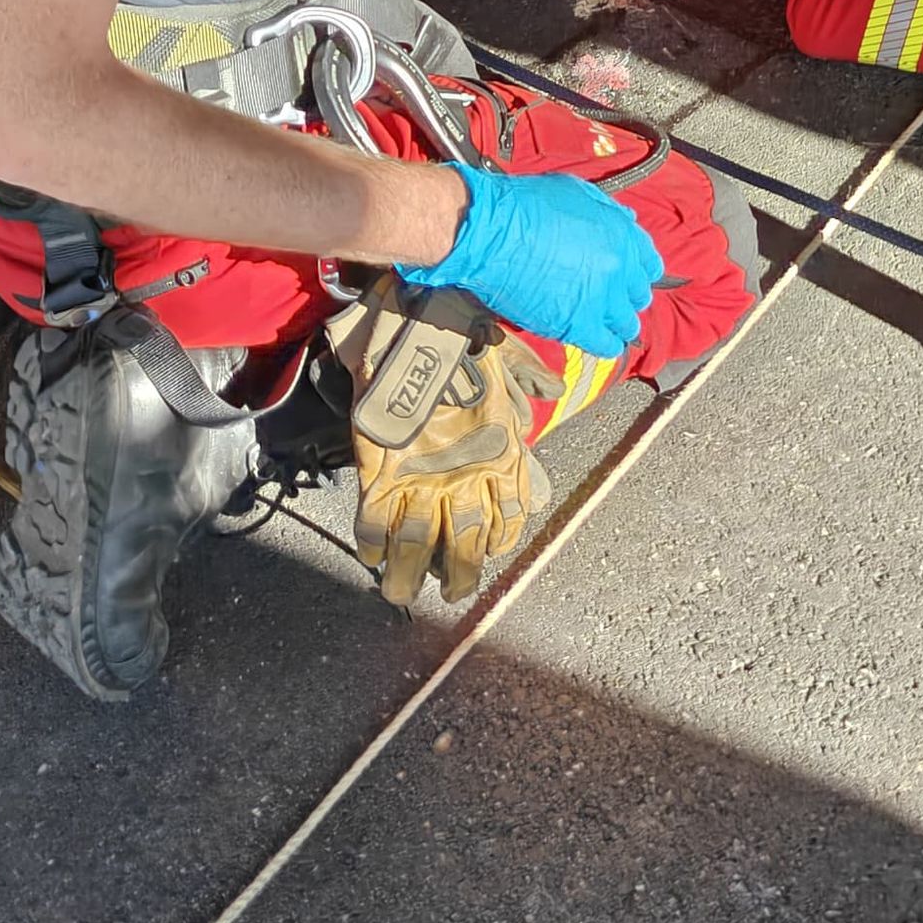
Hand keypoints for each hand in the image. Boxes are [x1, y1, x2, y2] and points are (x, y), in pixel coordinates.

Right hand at [350, 334, 557, 606]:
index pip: (512, 516)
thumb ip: (530, 379)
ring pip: (418, 547)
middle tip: (452, 593)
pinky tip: (370, 557)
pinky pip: (375, 525)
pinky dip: (371, 546)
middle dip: (460, 576)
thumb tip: (552, 390)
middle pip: (467, 545)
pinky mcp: (381, 475)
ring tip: (402, 595)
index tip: (492, 550)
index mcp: (503, 454)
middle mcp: (467, 477)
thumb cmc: (466, 339)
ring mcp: (422, 480)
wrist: (418, 327)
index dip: (502, 540)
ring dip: (408, 577)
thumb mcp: (509, 358)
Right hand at [404, 169, 662, 358]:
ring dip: (614, 323)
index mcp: (623, 235)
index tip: (625, 278)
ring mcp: (601, 299)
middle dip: (623, 297)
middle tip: (604, 298)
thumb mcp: (577, 192)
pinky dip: (602, 344)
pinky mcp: (579, 325)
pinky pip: (606, 346)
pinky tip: (589, 337)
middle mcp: (620, 268)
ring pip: (627, 324)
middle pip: (639, 296)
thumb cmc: (525, 206)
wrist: (492, 233)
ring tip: (596, 320)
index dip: (636, 272)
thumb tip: (627, 223)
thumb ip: (608, 213)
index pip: (650, 264)